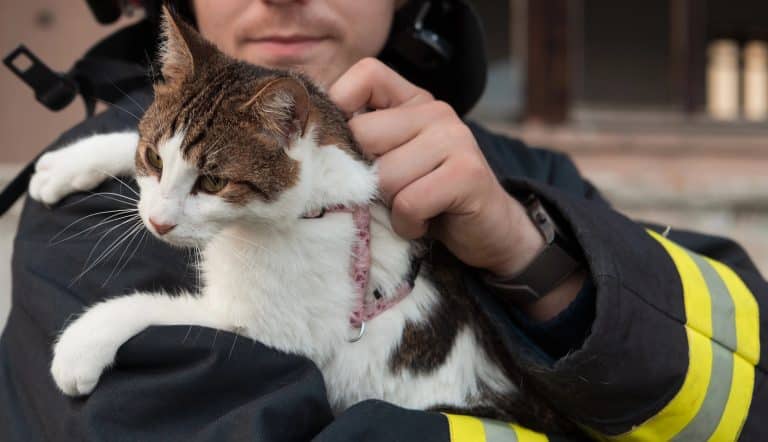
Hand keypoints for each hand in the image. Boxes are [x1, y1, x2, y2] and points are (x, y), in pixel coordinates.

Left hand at [328, 58, 543, 276]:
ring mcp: (455, 139)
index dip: (342, 105)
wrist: (488, 231)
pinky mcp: (467, 174)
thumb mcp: (393, 160)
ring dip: (389, 206)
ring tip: (409, 210)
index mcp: (414, 102)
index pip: (365, 75)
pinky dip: (408, 223)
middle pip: (363, 134)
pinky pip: (408, 202)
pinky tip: (422, 224)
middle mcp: (436, 112)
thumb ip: (364, 143)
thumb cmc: (428, 197)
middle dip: (365, 175)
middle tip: (386, 193)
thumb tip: (310, 139)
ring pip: (385, 174)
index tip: (348, 149)